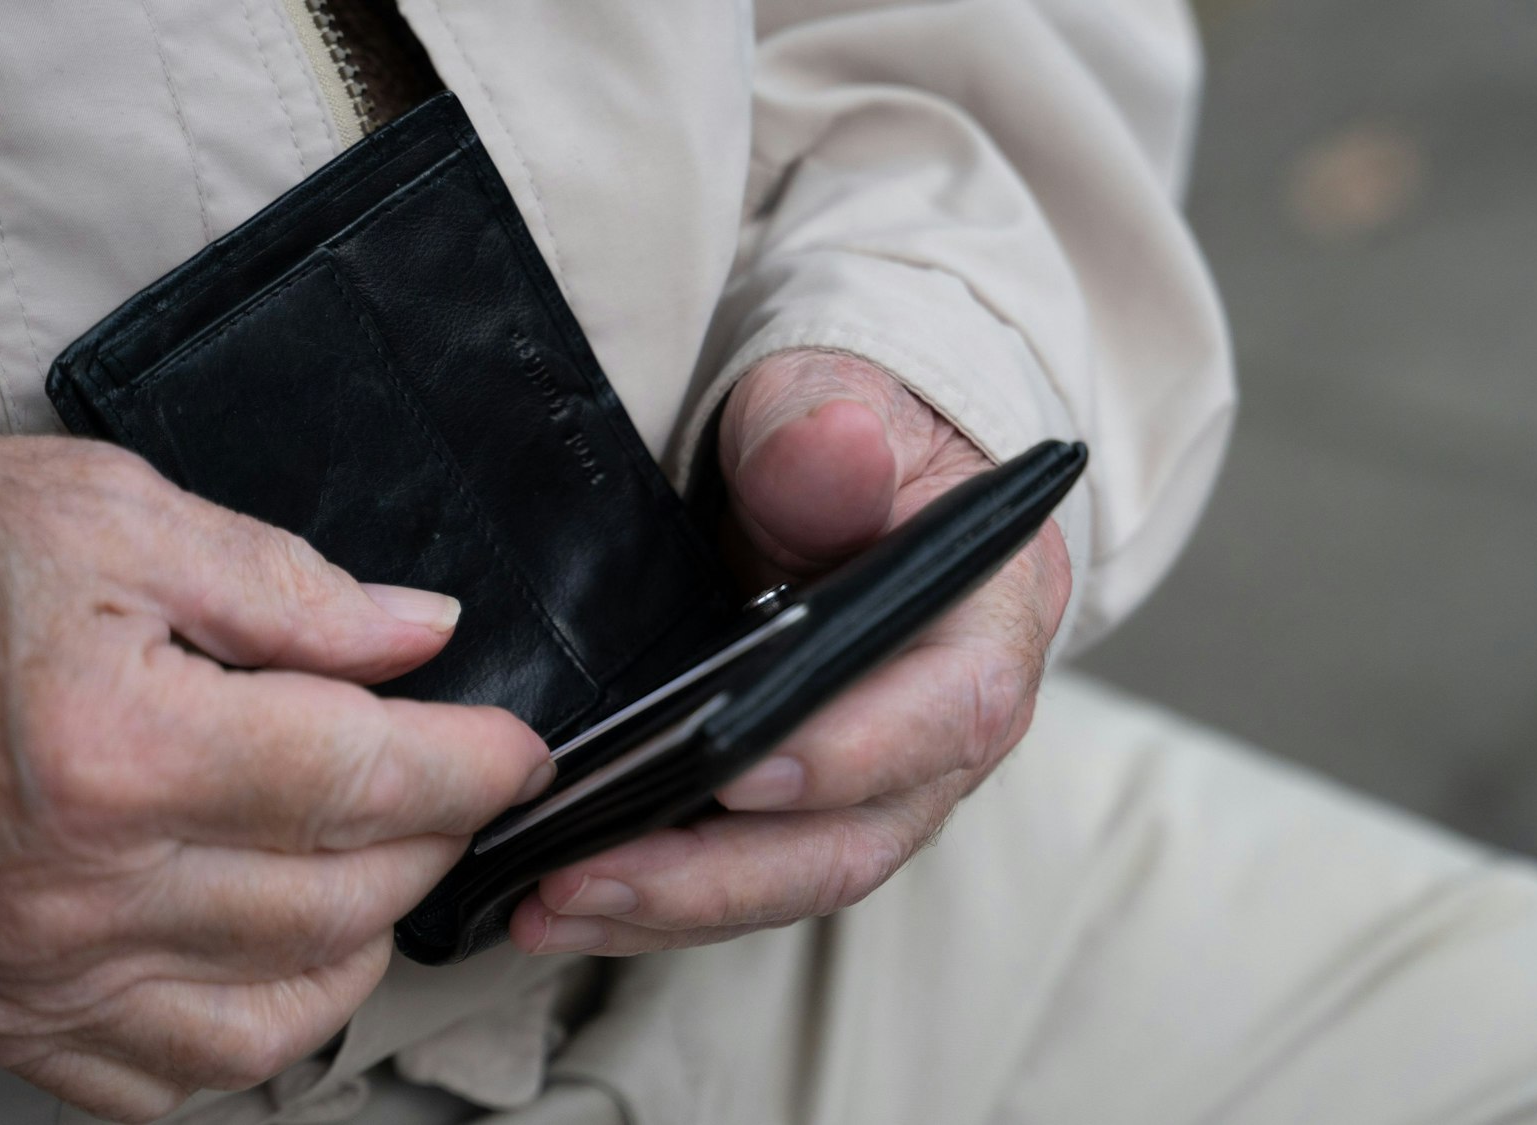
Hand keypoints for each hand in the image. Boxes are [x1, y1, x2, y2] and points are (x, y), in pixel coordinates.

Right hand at [0, 434, 549, 1122]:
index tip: (514, 750)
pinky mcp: (6, 1017)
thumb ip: (290, 588)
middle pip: (341, 897)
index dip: (472, 764)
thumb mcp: (119, 520)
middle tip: (444, 784)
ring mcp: (42, 972)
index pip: (362, 779)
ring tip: (369, 864)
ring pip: (279, 1013)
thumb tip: (421, 634)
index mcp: (121, 747)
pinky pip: (171, 1079)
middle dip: (432, 839)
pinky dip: (255, 1027)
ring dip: (363, 939)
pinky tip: (271, 955)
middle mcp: (84, 886)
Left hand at [510, 349, 1069, 953]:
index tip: (738, 773)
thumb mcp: (840, 399)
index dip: (849, 754)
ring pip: (790, 878)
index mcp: (989, 626)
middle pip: (852, 838)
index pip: (946, 712)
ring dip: (668, 906)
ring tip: (547, 908)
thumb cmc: (855, 433)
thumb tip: (833, 446)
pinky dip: (657, 899)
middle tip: (590, 876)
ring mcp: (881, 785)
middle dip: (718, 876)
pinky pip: (745, 876)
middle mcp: (949, 731)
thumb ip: (829, 432)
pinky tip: (564, 901)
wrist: (845, 466)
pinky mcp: (811, 810)